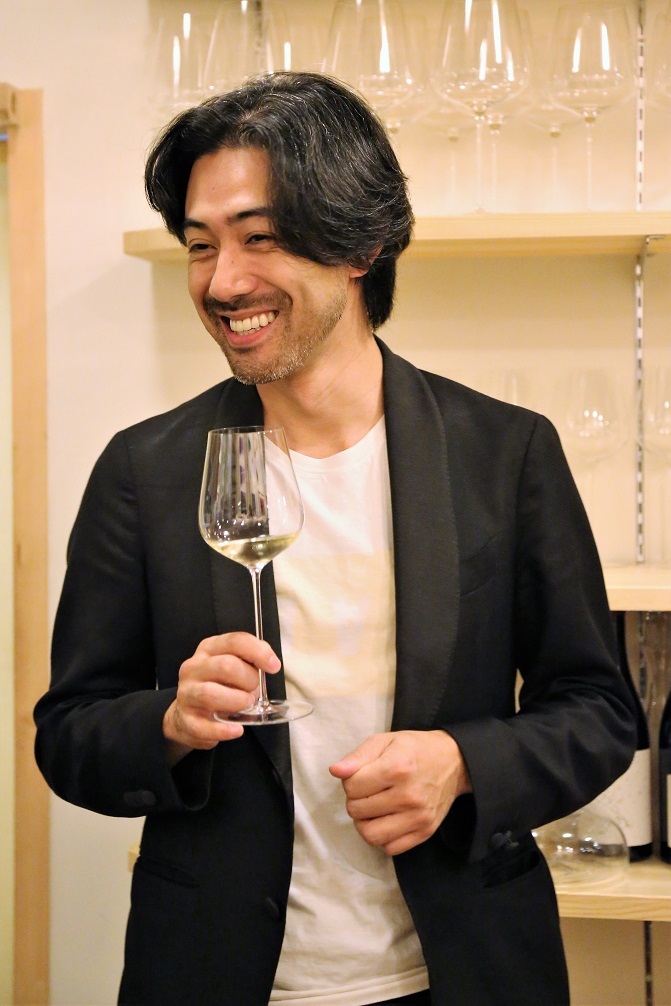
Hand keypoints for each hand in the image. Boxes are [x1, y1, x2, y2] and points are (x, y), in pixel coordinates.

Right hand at [163, 632, 280, 762]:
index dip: (258, 652)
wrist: (187, 716)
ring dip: (236, 702)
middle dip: (249, 680)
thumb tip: (270, 663)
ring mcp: (186, 693)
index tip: (274, 666)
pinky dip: (223, 730)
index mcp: (209, 649)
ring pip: (210, 694)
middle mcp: (193, 667)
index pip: (235, 641)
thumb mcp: (234, 668)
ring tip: (246, 706)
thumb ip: (251, 661)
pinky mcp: (184, 719)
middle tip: (254, 692)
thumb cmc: (219, 687)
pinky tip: (236, 730)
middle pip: (226, 666)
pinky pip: (203, 726)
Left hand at [329, 730, 471, 855]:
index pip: (352, 787)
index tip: (361, 775)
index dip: (350, 780)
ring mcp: (418, 817)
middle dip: (355, 800)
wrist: (454, 762)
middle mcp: (408, 796)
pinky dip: (383, 837)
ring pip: (370, 835)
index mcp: (397, 768)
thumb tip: (335, 771)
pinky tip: (387, 820)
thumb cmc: (415, 748)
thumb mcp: (385, 741)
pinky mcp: (425, 832)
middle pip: (357, 811)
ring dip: (364, 823)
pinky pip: (390, 848)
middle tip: (367, 791)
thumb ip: (358, 756)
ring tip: (372, 809)